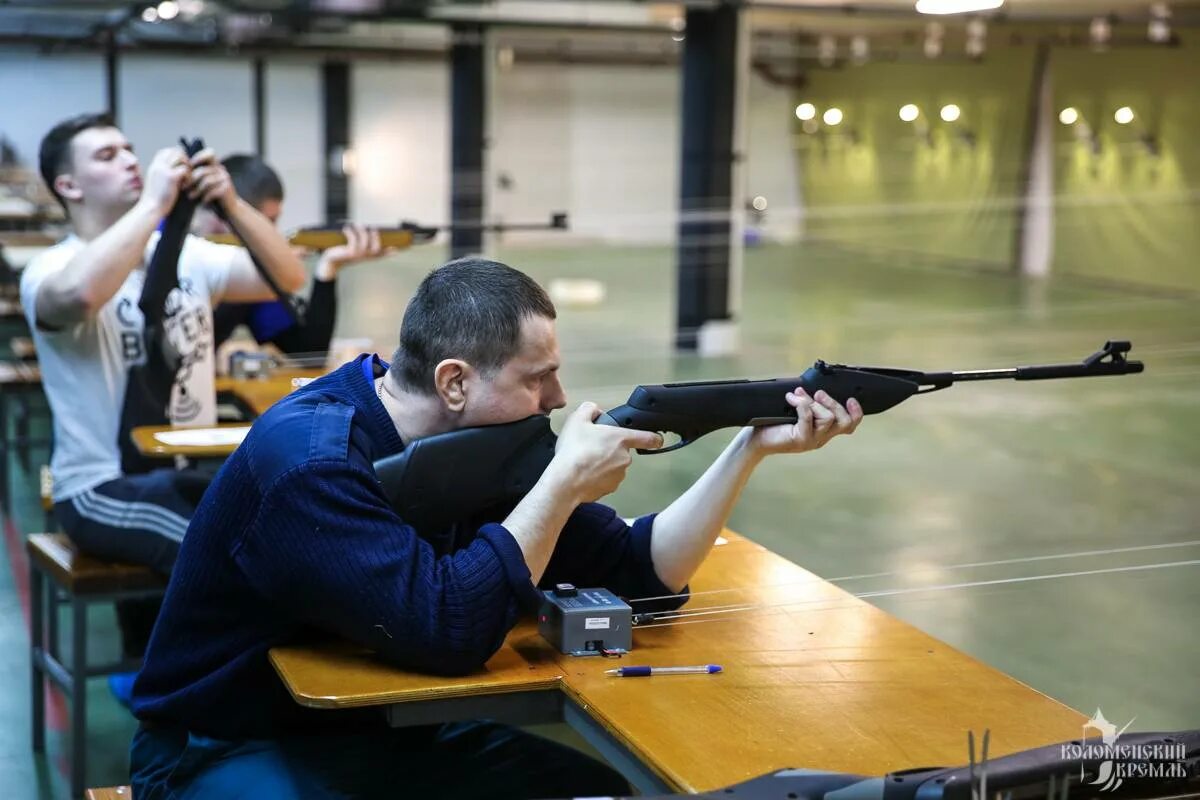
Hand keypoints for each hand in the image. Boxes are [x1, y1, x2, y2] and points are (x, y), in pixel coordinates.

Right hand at [140, 147, 189, 214]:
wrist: (150, 208)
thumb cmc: (155, 201)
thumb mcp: (156, 183)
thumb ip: (163, 175)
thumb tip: (175, 172)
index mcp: (154, 166)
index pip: (166, 151)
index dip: (176, 156)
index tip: (181, 168)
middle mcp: (158, 165)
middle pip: (175, 151)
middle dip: (184, 159)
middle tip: (187, 173)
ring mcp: (164, 170)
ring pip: (180, 157)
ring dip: (187, 166)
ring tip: (187, 179)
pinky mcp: (171, 177)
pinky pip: (185, 169)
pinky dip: (188, 176)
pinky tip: (186, 186)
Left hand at [185, 148, 235, 211]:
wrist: (230, 207)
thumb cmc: (213, 195)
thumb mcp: (205, 183)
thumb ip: (197, 175)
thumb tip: (180, 170)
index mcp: (216, 166)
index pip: (210, 153)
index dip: (199, 157)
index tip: (189, 166)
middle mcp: (222, 171)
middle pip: (202, 171)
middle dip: (191, 180)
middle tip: (184, 187)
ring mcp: (225, 179)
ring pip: (206, 181)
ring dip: (196, 190)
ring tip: (190, 196)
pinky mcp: (227, 189)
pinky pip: (212, 191)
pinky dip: (205, 197)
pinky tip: (203, 201)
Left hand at [315, 224, 387, 279]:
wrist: (330, 261)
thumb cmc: (341, 253)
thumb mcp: (352, 248)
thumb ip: (360, 243)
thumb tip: (364, 229)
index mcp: (367, 256)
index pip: (380, 255)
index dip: (388, 253)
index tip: (396, 250)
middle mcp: (364, 257)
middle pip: (376, 249)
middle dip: (375, 238)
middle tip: (373, 228)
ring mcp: (357, 256)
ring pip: (364, 242)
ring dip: (361, 231)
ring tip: (357, 224)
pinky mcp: (350, 253)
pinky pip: (353, 239)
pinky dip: (350, 232)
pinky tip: (346, 227)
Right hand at [546, 402, 662, 503]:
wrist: (566, 481)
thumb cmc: (574, 451)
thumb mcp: (577, 420)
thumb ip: (589, 409)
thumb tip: (594, 410)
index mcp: (621, 439)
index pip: (648, 438)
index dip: (654, 438)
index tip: (657, 439)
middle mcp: (624, 458)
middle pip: (622, 452)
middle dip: (609, 450)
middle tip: (591, 448)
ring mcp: (618, 476)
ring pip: (613, 467)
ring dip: (603, 464)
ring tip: (583, 462)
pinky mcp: (609, 489)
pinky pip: (605, 481)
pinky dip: (596, 478)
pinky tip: (582, 474)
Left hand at [749, 388, 862, 456]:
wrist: (756, 439)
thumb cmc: (774, 424)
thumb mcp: (795, 411)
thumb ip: (808, 403)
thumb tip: (811, 387)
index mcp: (823, 431)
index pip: (849, 425)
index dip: (856, 412)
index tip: (851, 399)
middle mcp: (821, 438)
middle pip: (844, 422)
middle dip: (833, 403)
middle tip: (818, 394)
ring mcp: (812, 441)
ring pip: (828, 419)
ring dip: (814, 402)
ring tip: (798, 396)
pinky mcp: (800, 440)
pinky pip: (808, 419)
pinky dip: (801, 405)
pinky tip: (791, 399)